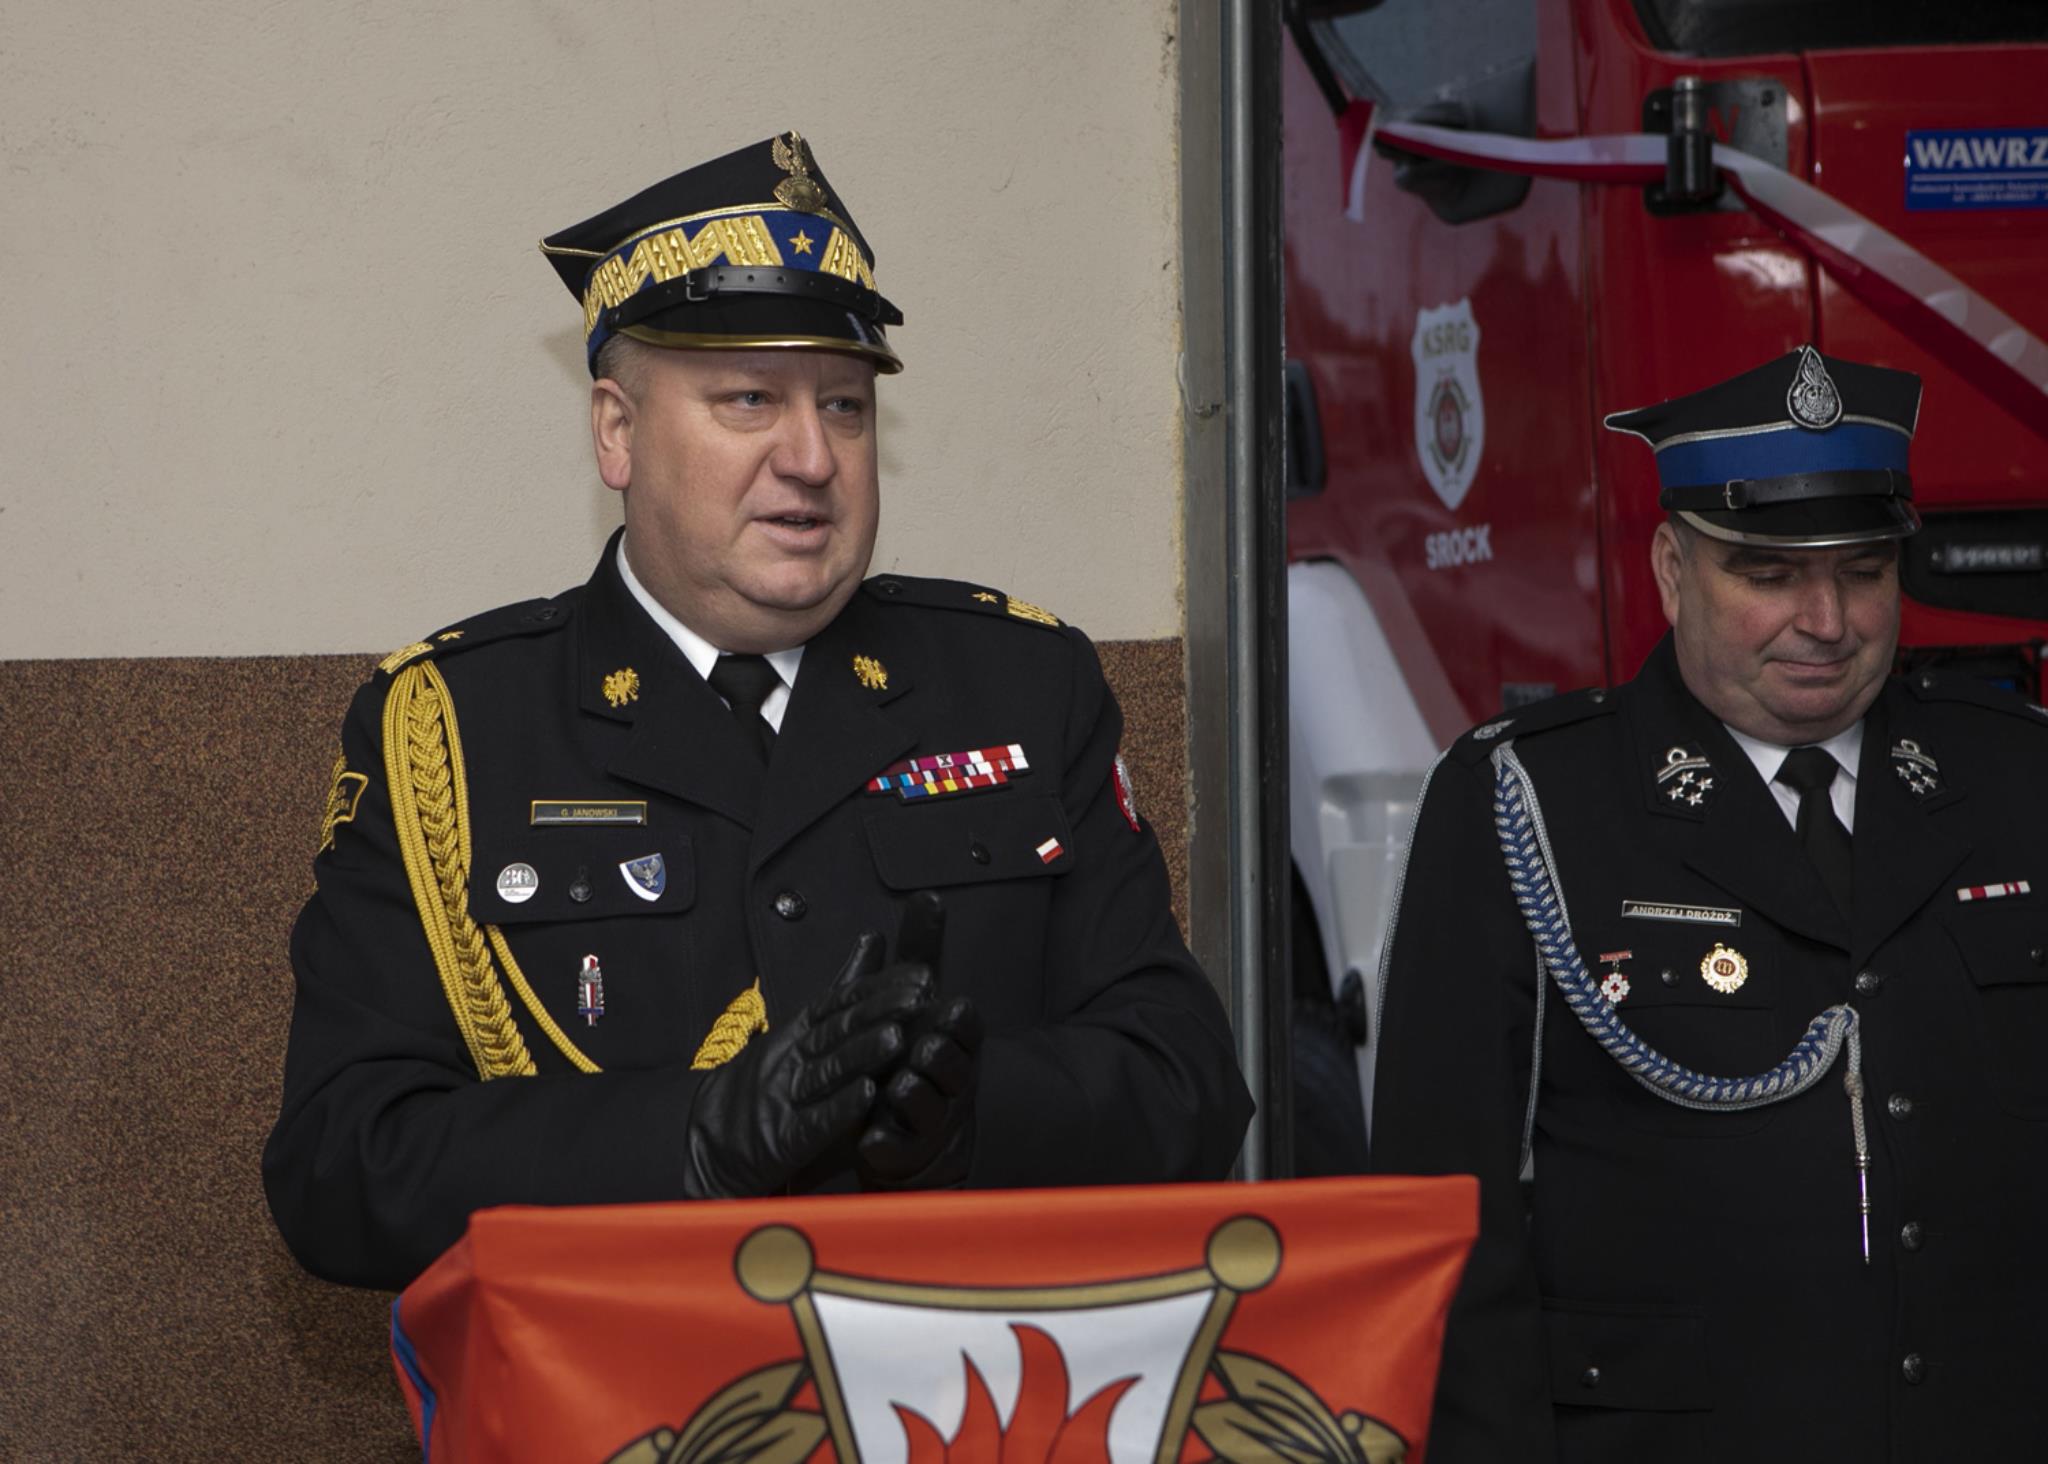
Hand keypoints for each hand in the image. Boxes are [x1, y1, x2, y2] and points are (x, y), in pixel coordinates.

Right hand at [682, 931, 931, 1197]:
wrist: (713, 1139)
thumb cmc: (769, 1079)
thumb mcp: (803, 1027)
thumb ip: (844, 988)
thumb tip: (875, 938)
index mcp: (800, 1030)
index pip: (841, 1002)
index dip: (881, 989)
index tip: (922, 978)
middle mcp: (793, 1056)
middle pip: (838, 1030)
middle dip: (879, 1013)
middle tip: (919, 999)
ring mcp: (786, 1095)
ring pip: (828, 1070)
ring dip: (862, 1054)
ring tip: (897, 1038)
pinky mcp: (783, 1137)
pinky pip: (813, 1120)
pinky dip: (839, 1107)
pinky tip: (867, 1094)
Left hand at [859, 892, 981, 1187]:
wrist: (916, 1138)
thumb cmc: (915, 1055)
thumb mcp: (917, 1003)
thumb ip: (922, 954)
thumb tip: (926, 896)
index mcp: (955, 1048)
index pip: (967, 1032)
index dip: (961, 1022)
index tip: (952, 1005)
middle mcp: (952, 1086)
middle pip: (954, 1071)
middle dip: (941, 1057)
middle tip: (924, 1044)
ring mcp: (932, 1125)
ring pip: (929, 1110)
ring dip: (917, 1096)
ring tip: (901, 1084)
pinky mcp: (907, 1157)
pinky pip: (899, 1151)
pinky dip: (887, 1144)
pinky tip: (872, 1138)